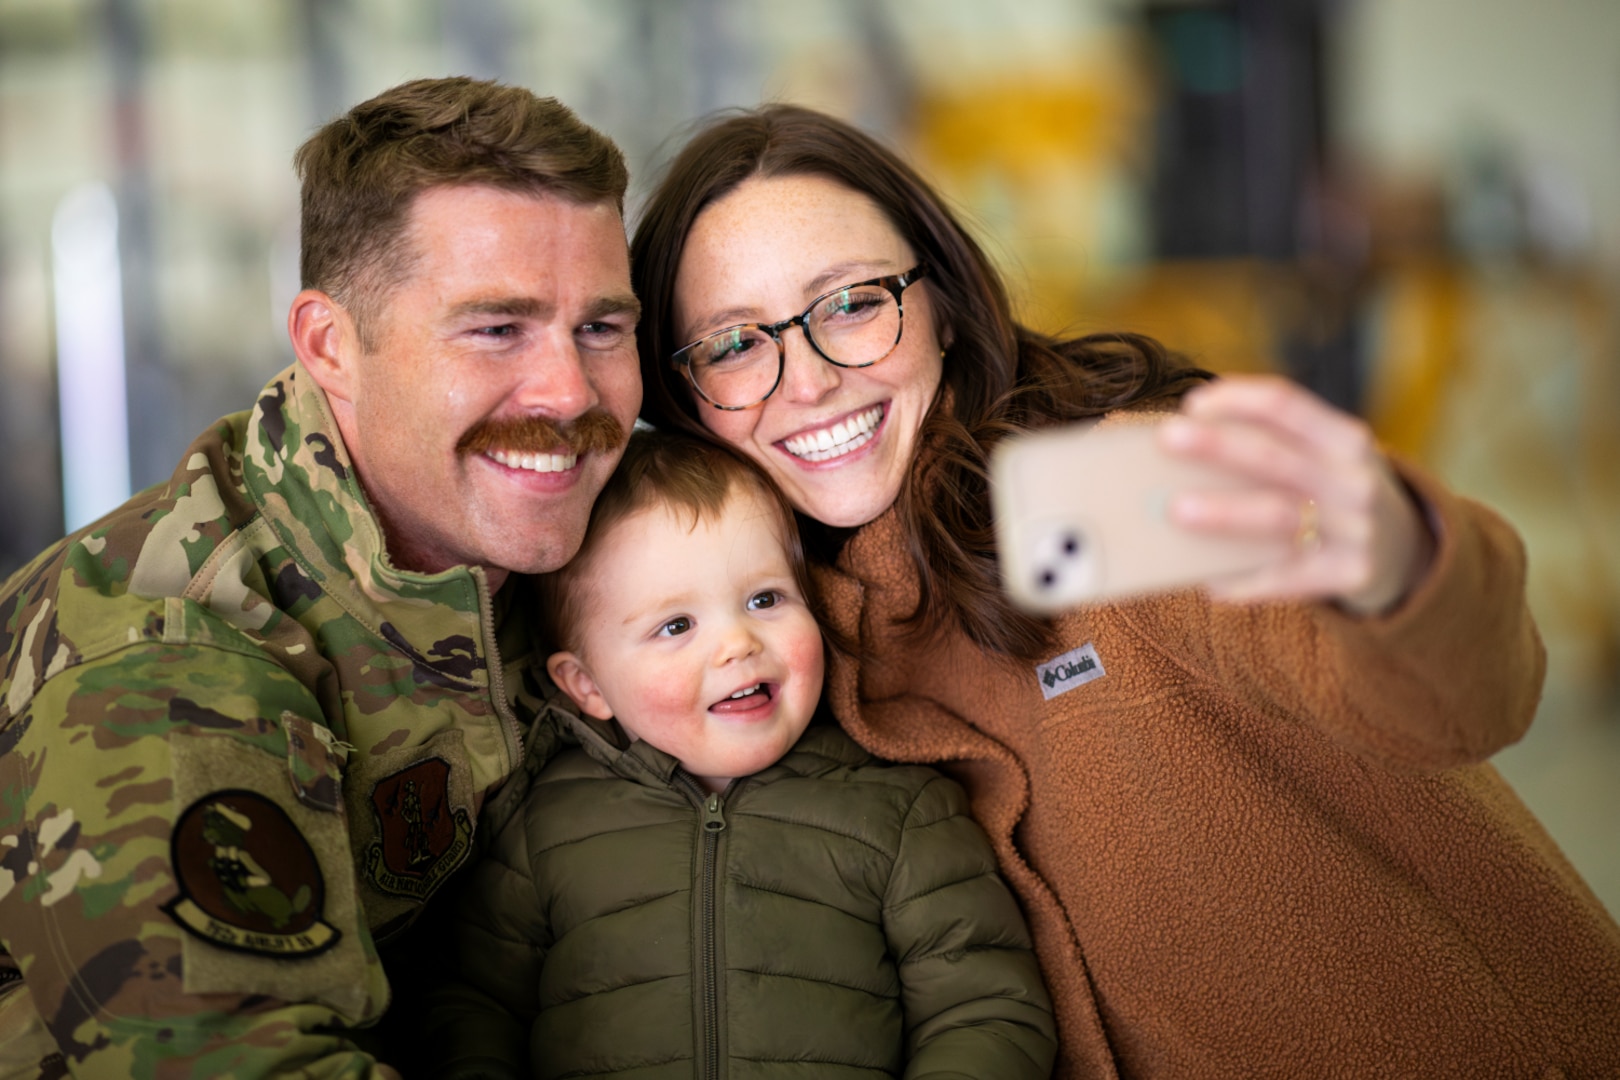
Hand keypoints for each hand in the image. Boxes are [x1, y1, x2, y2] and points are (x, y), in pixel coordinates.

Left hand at [1158, 375, 1433, 614]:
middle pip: (1275, 456)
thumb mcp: (1326, 458)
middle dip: (1218, 445)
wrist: (1406, 551)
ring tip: (1176, 510)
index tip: (1192, 405)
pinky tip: (1207, 581)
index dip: (1237, 399)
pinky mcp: (1350, 573)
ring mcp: (1357, 529)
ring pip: (1278, 515)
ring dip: (1224, 511)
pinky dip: (1242, 580)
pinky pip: (1285, 577)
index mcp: (1345, 438)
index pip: (1286, 403)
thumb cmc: (1335, 494)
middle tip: (1168, 440)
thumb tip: (1180, 453)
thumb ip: (1275, 449)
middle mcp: (1355, 479)